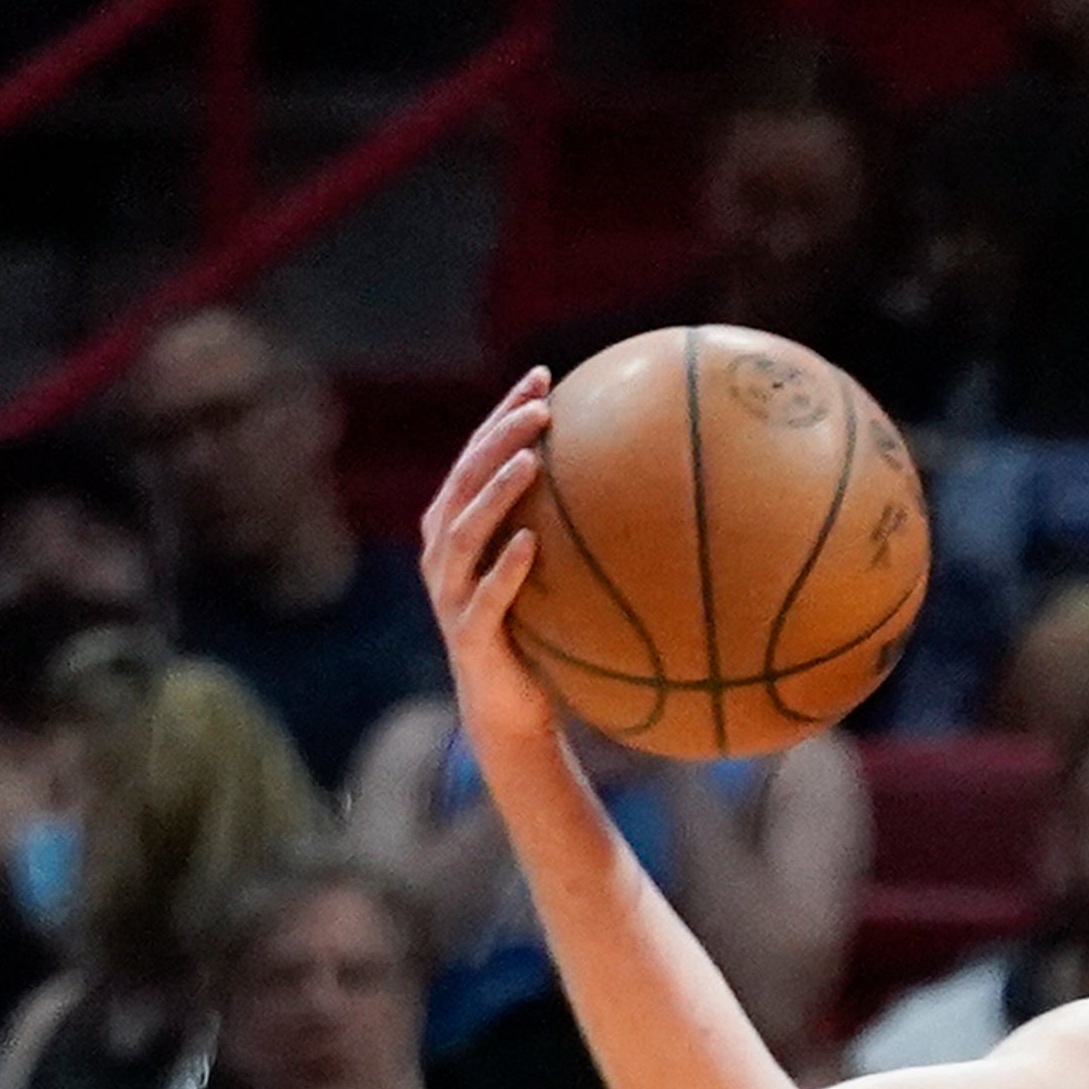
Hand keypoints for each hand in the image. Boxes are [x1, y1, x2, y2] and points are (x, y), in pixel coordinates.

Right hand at [417, 368, 563, 753]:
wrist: (511, 712)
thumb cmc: (539, 636)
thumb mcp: (556, 576)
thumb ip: (572, 532)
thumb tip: (645, 485)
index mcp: (459, 528)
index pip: (477, 454)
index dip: (504, 412)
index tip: (543, 376)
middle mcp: (444, 552)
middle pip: (465, 478)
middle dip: (500, 435)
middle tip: (539, 406)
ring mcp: (450, 592)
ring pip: (465, 528)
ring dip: (497, 489)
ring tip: (532, 458)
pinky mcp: (468, 633)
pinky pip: (486, 595)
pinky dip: (506, 567)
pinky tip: (531, 542)